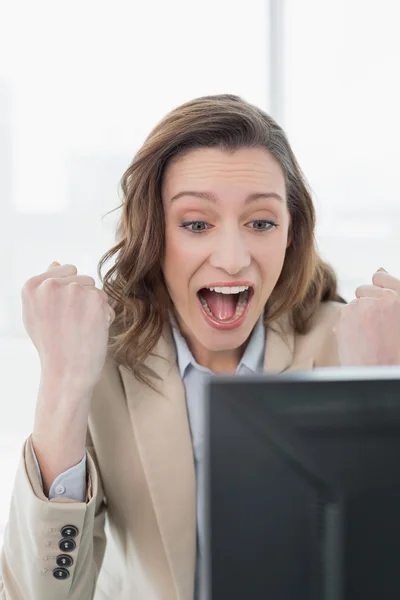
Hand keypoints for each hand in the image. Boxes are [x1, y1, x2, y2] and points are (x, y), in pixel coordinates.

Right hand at [21, 261, 114, 392]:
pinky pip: (107, 302)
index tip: (60, 315)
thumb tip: (56, 262)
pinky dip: (104, 317)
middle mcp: (51, 285)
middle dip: (83, 300)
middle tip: (71, 326)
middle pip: (83, 279)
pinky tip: (92, 333)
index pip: (65, 270)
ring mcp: (74, 291)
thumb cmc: (52, 347)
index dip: (68, 294)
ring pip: (96, 291)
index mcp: (31, 286)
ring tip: (80, 330)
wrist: (66, 374)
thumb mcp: (36, 314)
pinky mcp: (95, 300)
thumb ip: (44, 288)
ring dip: (94, 308)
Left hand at [335, 268, 399, 365]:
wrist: (382, 373)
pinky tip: (357, 340)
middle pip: (363, 288)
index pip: (383, 277)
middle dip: (364, 303)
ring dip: (356, 316)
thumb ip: (392, 293)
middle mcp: (388, 298)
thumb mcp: (397, 321)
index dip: (378, 288)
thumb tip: (378, 269)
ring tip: (367, 337)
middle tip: (373, 327)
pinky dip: (346, 324)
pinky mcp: (350, 314)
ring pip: (352, 303)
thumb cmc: (393, 352)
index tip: (377, 304)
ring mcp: (367, 304)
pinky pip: (343, 313)